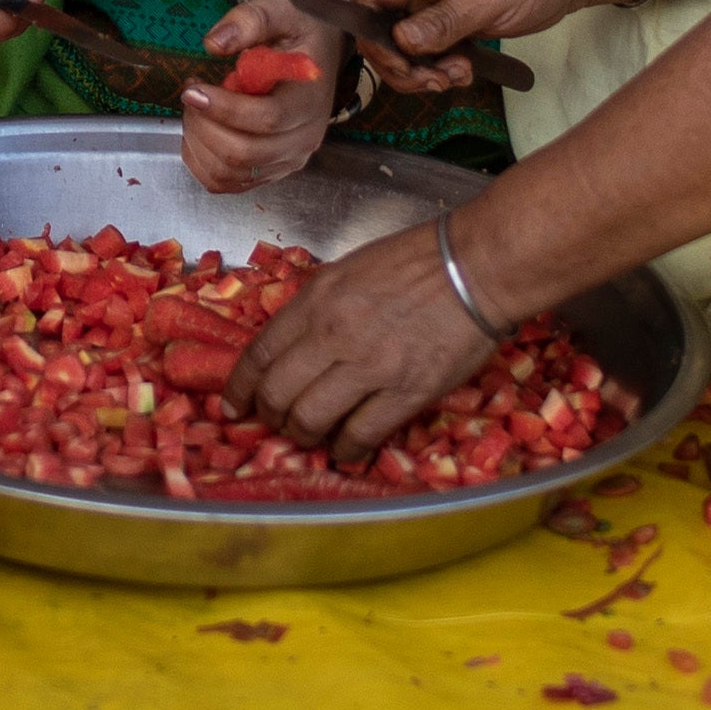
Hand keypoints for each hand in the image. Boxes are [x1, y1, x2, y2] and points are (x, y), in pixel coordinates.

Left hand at [176, 0, 346, 192]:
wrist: (319, 45)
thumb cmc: (299, 26)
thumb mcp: (280, 9)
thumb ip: (249, 21)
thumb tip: (214, 44)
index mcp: (309, 99)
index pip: (266, 119)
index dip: (223, 109)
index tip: (192, 89)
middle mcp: (304, 138)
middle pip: (244, 154)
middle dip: (204, 126)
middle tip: (191, 94)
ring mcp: (289, 159)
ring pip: (231, 173)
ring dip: (199, 144)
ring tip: (195, 110)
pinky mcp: (272, 169)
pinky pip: (229, 183)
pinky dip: (203, 163)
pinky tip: (199, 132)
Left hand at [229, 211, 503, 462]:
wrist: (476, 267)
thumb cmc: (416, 261)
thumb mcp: (347, 269)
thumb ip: (316, 307)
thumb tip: (294, 344)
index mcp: (315, 300)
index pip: (259, 354)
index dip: (240, 388)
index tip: (234, 405)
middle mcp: (333, 335)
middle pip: (278, 393)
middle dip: (269, 416)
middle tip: (275, 423)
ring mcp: (370, 367)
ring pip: (311, 419)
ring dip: (303, 435)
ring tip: (311, 436)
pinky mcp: (406, 393)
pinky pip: (361, 434)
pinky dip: (346, 449)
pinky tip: (345, 449)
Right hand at [355, 0, 622, 93]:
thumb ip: (444, 20)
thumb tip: (401, 41)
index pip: (369, 5)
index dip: (376, 42)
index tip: (406, 68)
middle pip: (381, 33)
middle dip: (404, 66)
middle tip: (440, 80)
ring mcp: (432, 3)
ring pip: (403, 48)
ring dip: (425, 71)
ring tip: (460, 75)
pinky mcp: (448, 21)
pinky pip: (427, 51)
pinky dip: (440, 68)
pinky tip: (466, 72)